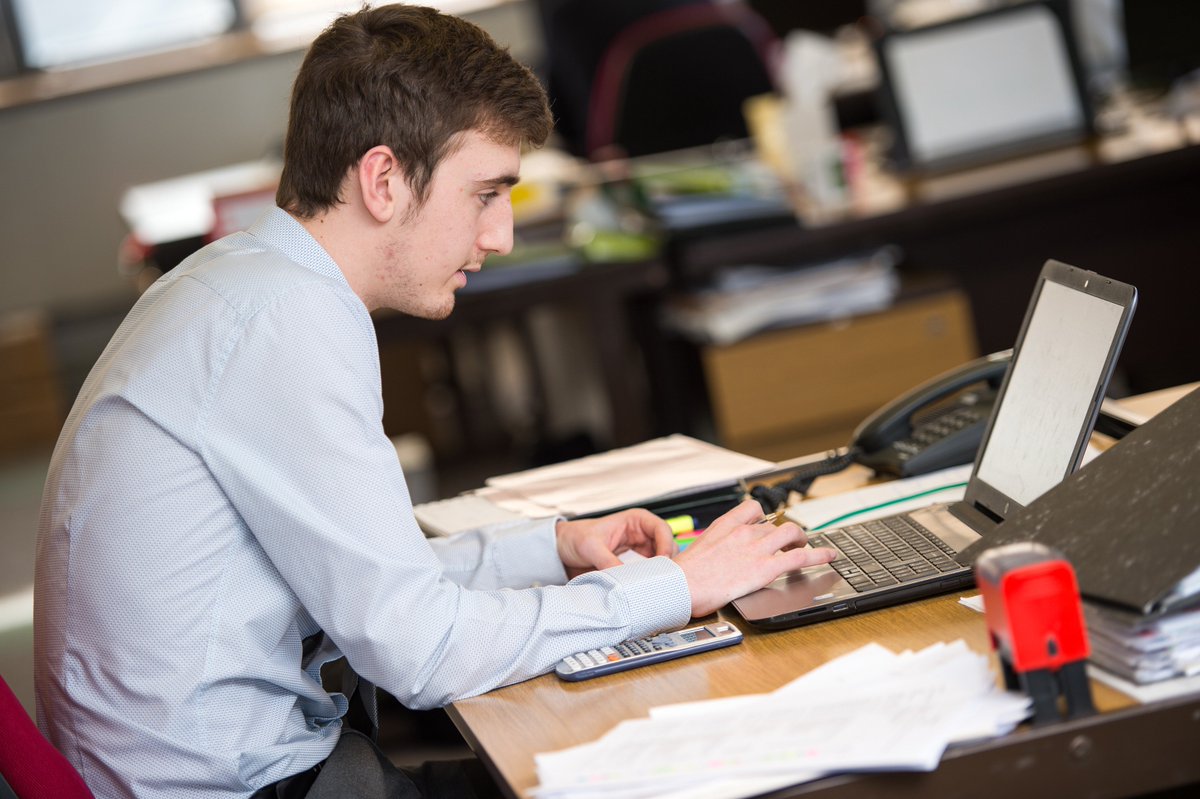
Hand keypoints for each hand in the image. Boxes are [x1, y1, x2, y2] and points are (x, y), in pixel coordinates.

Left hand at [556, 509, 676, 578]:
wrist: (561, 550)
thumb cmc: (575, 538)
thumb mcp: (590, 547)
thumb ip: (608, 562)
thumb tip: (624, 579)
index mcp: (635, 520)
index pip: (662, 530)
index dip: (666, 545)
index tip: (663, 563)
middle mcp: (641, 534)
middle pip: (667, 547)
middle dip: (666, 563)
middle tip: (661, 579)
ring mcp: (639, 549)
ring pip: (661, 561)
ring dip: (659, 573)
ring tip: (653, 586)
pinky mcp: (634, 564)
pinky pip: (649, 572)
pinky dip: (650, 580)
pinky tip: (645, 589)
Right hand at [674, 499, 837, 616]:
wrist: (681, 586)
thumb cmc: (684, 575)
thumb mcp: (697, 551)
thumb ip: (714, 548)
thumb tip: (715, 557)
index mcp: (725, 526)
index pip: (752, 508)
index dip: (763, 517)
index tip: (766, 524)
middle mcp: (744, 532)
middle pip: (774, 524)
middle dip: (785, 532)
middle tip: (790, 541)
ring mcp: (757, 548)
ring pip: (791, 533)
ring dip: (802, 540)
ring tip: (807, 547)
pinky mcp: (767, 567)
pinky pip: (801, 556)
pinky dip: (820, 554)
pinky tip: (829, 556)